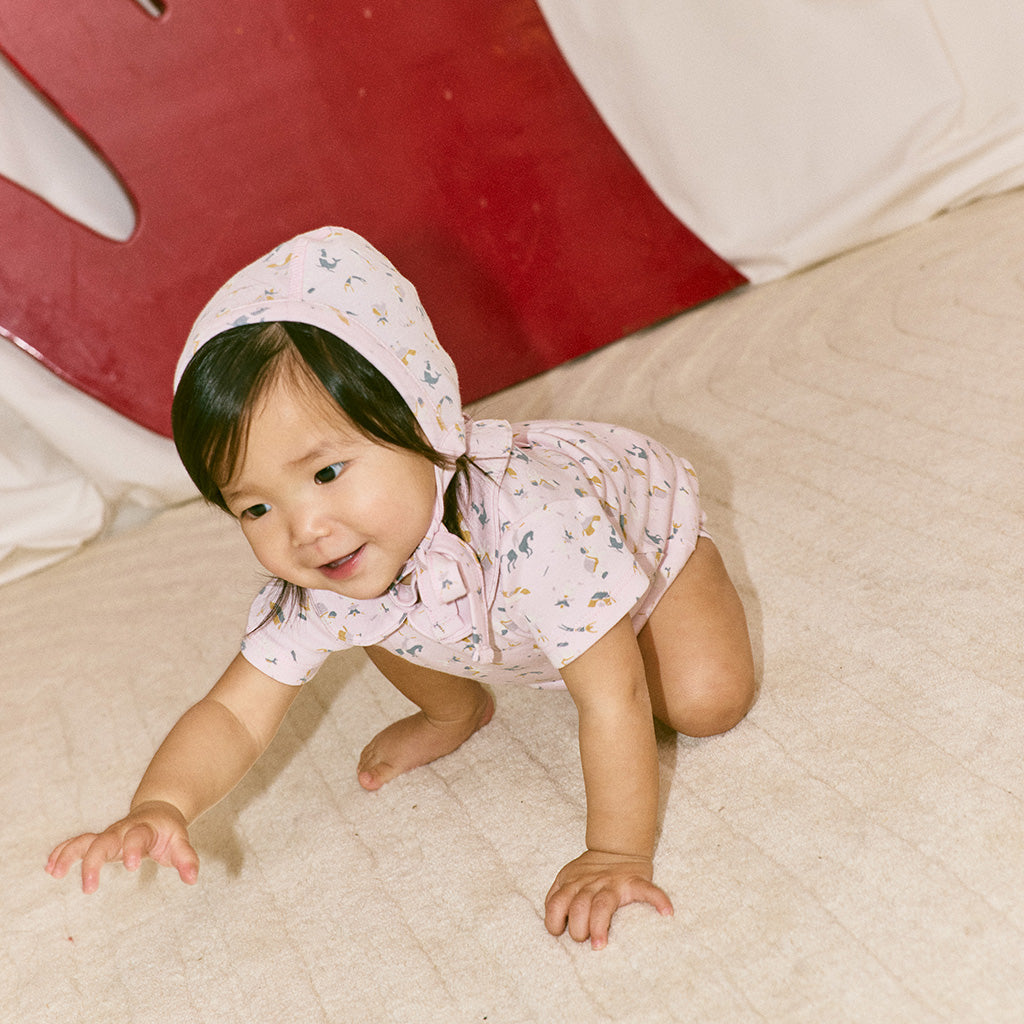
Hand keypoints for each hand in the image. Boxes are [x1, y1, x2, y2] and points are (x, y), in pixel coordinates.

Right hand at [46, 800, 198, 893]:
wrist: (158, 812)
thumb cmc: (167, 832)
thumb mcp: (180, 842)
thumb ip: (186, 859)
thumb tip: (192, 879)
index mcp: (143, 829)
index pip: (136, 837)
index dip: (133, 850)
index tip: (132, 867)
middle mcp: (122, 830)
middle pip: (103, 841)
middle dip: (94, 862)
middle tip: (88, 888)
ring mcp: (108, 835)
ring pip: (85, 840)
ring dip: (69, 854)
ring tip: (55, 872)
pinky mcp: (98, 840)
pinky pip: (77, 843)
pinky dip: (63, 852)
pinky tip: (51, 867)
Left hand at [544, 849, 673, 949]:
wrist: (617, 848)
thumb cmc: (589, 872)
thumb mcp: (567, 877)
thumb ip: (557, 897)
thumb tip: (554, 925)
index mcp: (573, 883)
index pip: (557, 903)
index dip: (555, 922)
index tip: (561, 932)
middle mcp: (591, 884)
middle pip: (579, 907)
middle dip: (578, 929)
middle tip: (586, 941)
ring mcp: (613, 883)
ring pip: (602, 904)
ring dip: (599, 925)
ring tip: (600, 945)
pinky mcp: (635, 882)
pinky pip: (647, 890)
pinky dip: (658, 900)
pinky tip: (666, 913)